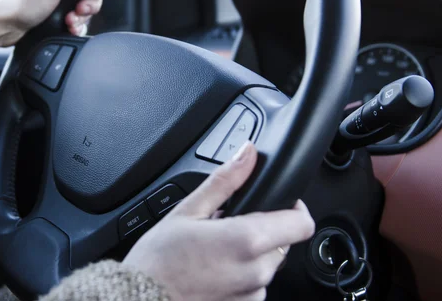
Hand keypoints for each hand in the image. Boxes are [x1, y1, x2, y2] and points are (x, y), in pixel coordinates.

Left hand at [0, 0, 118, 50]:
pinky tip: (69, 28)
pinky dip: (76, 26)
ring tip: (70, 22)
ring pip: (85, 9)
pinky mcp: (59, 14)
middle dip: (89, 5)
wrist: (7, 27)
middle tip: (79, 10)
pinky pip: (77, 21)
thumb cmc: (24, 3)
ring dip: (81, 18)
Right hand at [123, 142, 314, 300]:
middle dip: (263, 228)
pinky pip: (254, 283)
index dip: (294, 207)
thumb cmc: (158, 261)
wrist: (140, 300)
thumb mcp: (188, 210)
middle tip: (228, 224)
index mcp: (247, 240)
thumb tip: (247, 154)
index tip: (277, 201)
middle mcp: (257, 271)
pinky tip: (213, 267)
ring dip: (251, 252)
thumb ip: (225, 181)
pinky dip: (241, 272)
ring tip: (215, 249)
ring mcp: (252, 293)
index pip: (302, 223)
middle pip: (284, 241)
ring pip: (268, 262)